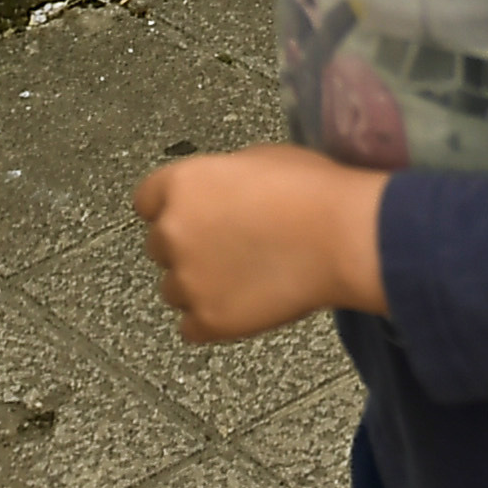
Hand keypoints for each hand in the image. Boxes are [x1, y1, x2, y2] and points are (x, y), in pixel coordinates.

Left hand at [134, 145, 388, 343]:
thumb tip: (218, 195)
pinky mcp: (208, 320)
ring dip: (199, 285)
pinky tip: (241, 305)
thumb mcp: (257, 159)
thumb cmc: (311, 191)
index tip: (190, 216)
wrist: (341, 237)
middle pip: (159, 246)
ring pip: (173, 289)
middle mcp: (172, 232)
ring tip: (242, 279)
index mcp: (180, 184)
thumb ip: (219, 180)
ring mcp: (187, 280)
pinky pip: (191, 328)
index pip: (146, 201)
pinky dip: (211, 321)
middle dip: (187, 247)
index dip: (171, 209)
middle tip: (229, 248)